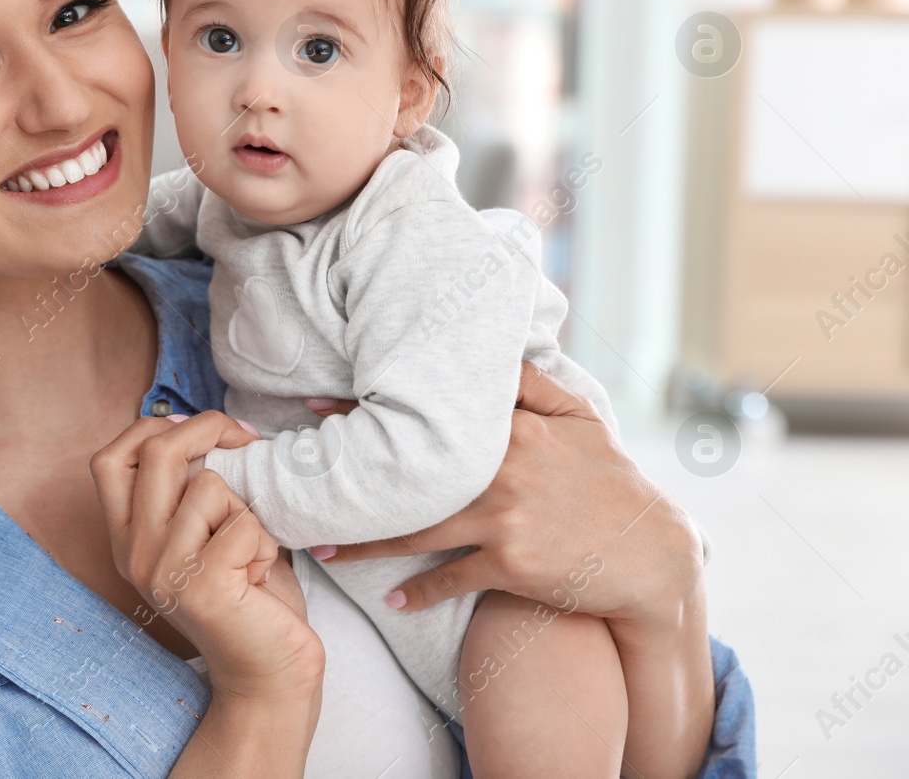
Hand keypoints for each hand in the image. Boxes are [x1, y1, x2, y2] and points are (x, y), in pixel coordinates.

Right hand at [91, 410, 323, 702]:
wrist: (268, 674)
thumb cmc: (248, 597)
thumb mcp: (205, 533)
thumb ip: (192, 488)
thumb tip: (211, 429)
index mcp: (127, 538)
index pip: (109, 459)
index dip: (153, 427)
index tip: (201, 430)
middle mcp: (133, 553)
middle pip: (156, 453)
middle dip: (209, 431)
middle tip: (244, 443)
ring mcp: (162, 570)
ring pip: (208, 486)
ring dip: (245, 509)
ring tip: (249, 551)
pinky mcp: (201, 586)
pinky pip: (242, 524)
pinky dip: (265, 542)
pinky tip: (258, 577)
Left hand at [307, 363, 703, 626]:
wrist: (652, 552)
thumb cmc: (611, 479)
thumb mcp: (580, 417)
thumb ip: (530, 381)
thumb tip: (488, 347)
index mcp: (508, 428)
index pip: (422, 414)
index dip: (364, 408)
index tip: (312, 405)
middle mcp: (499, 469)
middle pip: (406, 473)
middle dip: (348, 475)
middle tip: (297, 480)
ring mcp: (503, 519)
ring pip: (415, 531)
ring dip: (364, 544)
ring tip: (321, 550)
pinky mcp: (510, 565)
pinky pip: (451, 577)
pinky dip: (418, 592)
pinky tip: (391, 600)